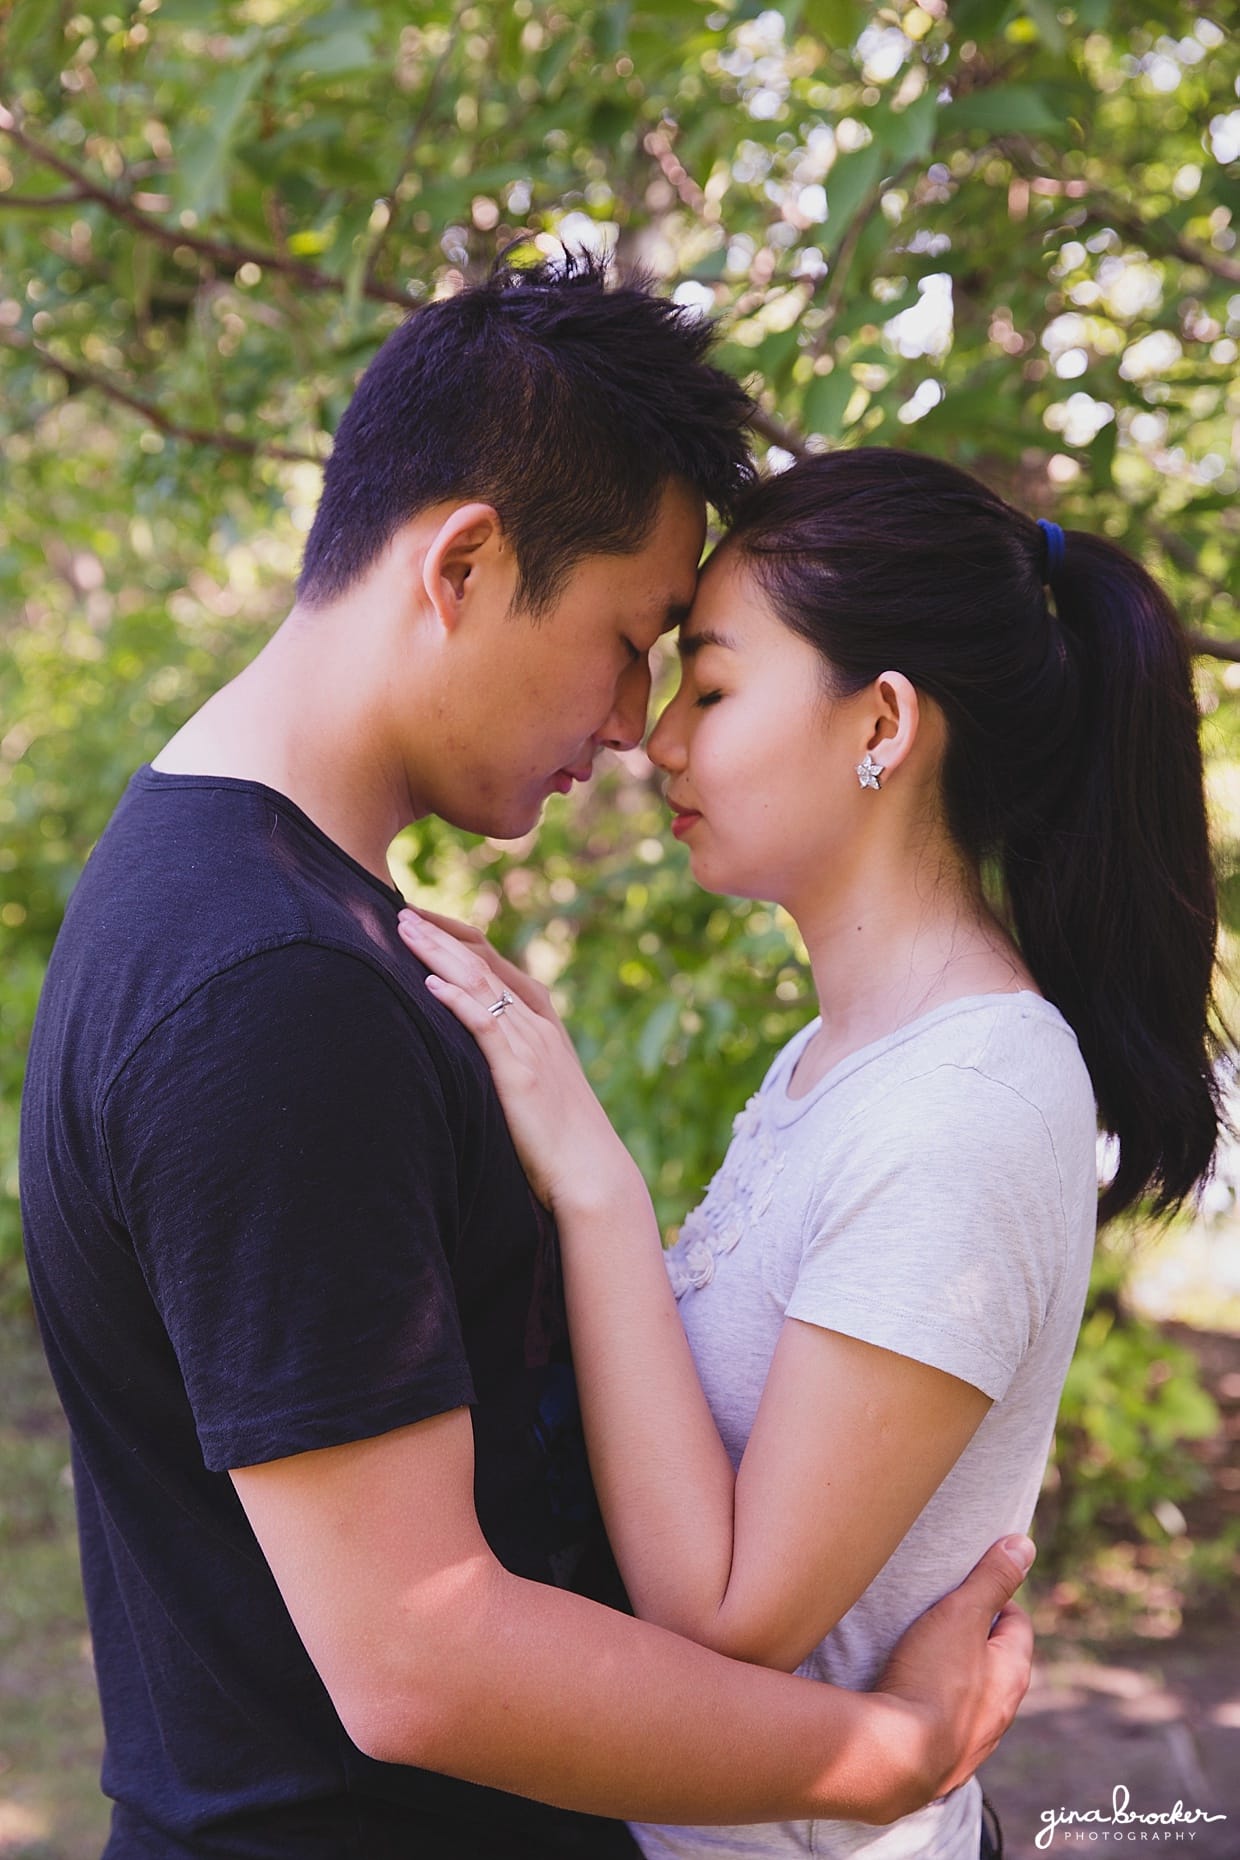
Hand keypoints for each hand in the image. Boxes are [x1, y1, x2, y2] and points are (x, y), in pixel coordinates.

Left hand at [396, 909, 636, 1213]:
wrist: (592, 1173)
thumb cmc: (561, 1138)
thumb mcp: (537, 1084)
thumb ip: (511, 1056)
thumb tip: (474, 1047)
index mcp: (541, 1023)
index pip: (493, 963)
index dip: (456, 938)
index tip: (423, 920)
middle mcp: (536, 1025)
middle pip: (482, 964)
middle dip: (440, 935)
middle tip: (402, 910)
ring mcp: (530, 1046)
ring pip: (479, 984)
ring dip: (438, 954)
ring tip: (403, 930)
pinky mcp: (520, 1073)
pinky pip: (485, 1027)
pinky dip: (457, 1001)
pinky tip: (430, 985)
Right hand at [868, 1536, 1034, 1819]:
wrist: (895, 1757)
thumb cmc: (932, 1678)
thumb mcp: (961, 1613)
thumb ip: (992, 1578)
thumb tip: (1024, 1544)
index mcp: (1013, 1673)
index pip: (1017, 1624)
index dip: (995, 1600)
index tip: (965, 1589)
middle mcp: (1002, 1713)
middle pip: (995, 1663)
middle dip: (973, 1639)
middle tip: (938, 1618)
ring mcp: (974, 1744)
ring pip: (972, 1699)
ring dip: (953, 1678)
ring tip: (917, 1657)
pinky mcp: (943, 1765)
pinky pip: (944, 1728)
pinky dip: (932, 1710)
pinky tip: (906, 1701)